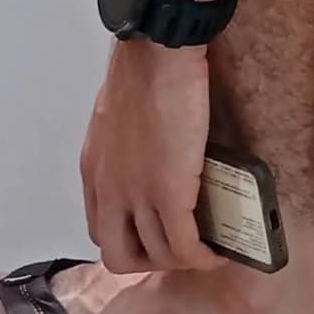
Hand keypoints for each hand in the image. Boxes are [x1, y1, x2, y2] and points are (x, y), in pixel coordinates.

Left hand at [82, 37, 219, 273]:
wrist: (158, 52)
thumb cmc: (143, 68)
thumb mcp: (116, 116)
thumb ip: (125, 146)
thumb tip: (149, 154)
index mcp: (95, 171)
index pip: (101, 230)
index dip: (131, 240)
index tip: (158, 234)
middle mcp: (108, 191)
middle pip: (120, 256)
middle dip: (153, 261)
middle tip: (183, 248)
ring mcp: (136, 196)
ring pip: (158, 256)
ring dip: (185, 260)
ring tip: (209, 248)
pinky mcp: (169, 194)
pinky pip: (184, 246)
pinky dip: (203, 256)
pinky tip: (218, 250)